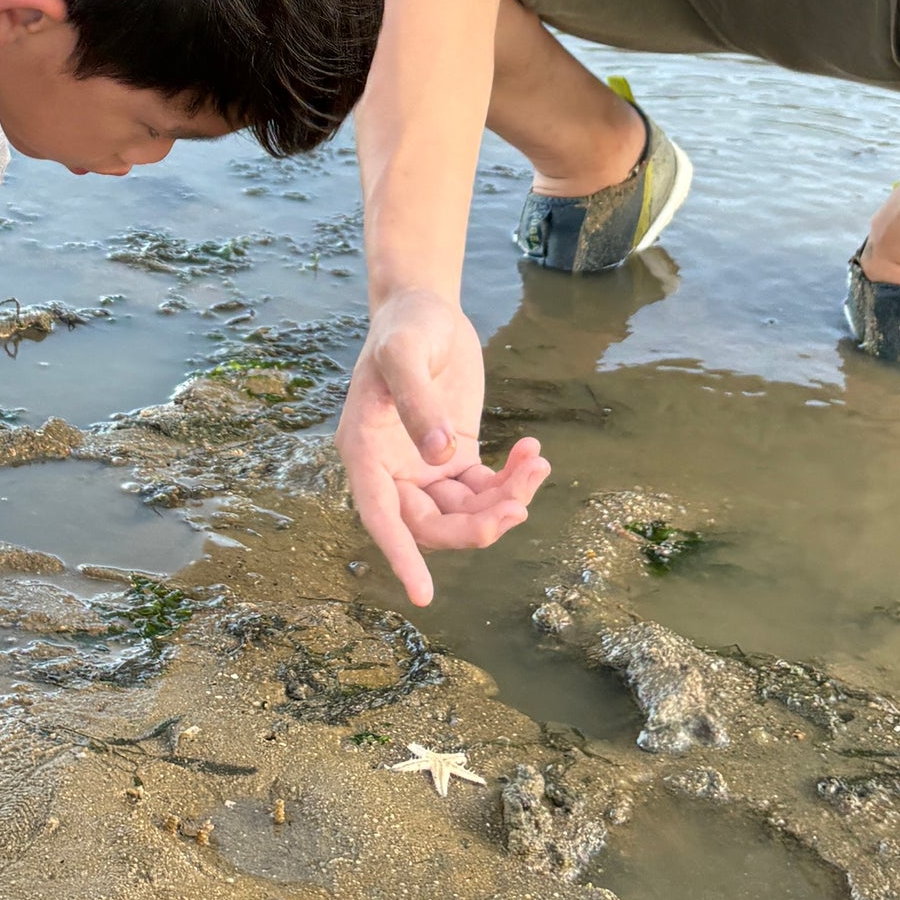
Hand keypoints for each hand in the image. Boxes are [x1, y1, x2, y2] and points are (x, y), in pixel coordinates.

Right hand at [336, 291, 549, 605]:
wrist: (423, 306)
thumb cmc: (406, 325)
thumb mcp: (405, 352)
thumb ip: (417, 401)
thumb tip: (439, 458)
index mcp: (364, 451)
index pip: (380, 516)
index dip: (400, 555)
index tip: (423, 594)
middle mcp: (391, 469)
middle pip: (431, 525)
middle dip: (477, 525)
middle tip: (518, 506)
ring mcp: (423, 466)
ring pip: (464, 513)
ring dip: (505, 500)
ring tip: (536, 464)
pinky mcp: (453, 456)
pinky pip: (484, 489)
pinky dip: (512, 480)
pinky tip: (533, 453)